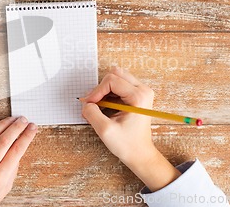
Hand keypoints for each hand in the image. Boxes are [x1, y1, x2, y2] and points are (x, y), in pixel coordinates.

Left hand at [0, 116, 37, 206]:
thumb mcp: (4, 189)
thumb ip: (12, 168)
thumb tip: (18, 146)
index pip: (17, 150)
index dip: (27, 136)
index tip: (32, 128)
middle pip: (5, 140)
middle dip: (17, 127)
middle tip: (24, 120)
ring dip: (3, 124)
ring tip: (12, 119)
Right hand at [81, 67, 179, 190]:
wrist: (140, 154)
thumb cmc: (128, 144)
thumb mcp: (105, 130)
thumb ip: (91, 113)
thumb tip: (86, 103)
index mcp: (138, 96)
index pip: (111, 80)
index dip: (96, 91)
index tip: (89, 105)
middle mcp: (143, 90)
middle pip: (115, 74)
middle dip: (100, 89)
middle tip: (92, 104)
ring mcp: (141, 92)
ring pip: (116, 79)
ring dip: (103, 92)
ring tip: (98, 108)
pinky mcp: (137, 96)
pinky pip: (118, 86)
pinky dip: (108, 95)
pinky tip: (104, 108)